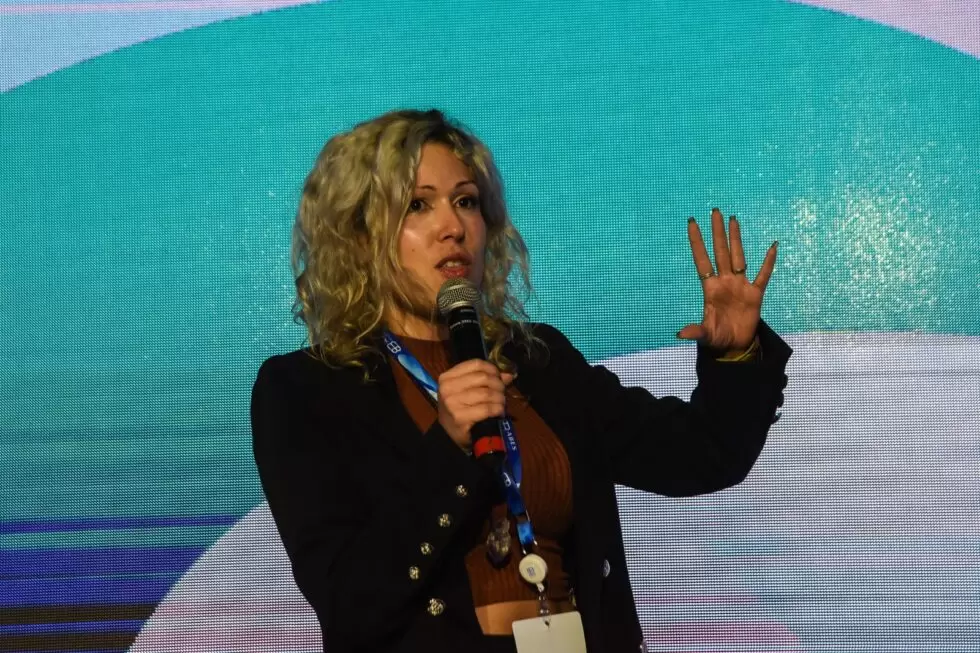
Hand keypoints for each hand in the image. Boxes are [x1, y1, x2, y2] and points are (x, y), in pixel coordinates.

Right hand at [436, 360, 515, 450]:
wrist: (449, 436)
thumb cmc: (460, 410)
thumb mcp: (467, 391)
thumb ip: (486, 380)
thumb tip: (508, 375)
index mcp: (447, 377)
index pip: (476, 364)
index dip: (492, 369)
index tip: (499, 377)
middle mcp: (447, 389)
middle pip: (483, 378)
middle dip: (498, 385)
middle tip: (502, 393)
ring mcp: (452, 404)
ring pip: (487, 393)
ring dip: (500, 399)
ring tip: (501, 404)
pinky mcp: (460, 418)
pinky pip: (487, 409)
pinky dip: (498, 409)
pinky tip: (499, 413)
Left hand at [677, 208, 776, 355]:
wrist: (734, 346)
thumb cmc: (716, 338)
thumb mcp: (705, 335)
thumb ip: (695, 331)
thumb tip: (680, 334)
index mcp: (710, 288)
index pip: (702, 260)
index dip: (697, 242)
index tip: (691, 222)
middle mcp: (724, 282)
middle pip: (720, 252)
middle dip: (717, 232)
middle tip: (714, 211)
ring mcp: (740, 286)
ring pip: (738, 256)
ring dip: (736, 239)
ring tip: (733, 219)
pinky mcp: (756, 294)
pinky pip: (763, 275)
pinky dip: (768, 262)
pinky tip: (772, 246)